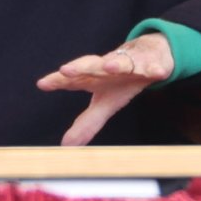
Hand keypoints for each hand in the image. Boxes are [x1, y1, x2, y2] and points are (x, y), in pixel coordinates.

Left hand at [36, 32, 173, 145]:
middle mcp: (107, 67)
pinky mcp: (151, 63)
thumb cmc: (121, 81)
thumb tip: (66, 146)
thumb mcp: (104, 104)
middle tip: (66, 70)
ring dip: (115, 63)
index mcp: (94, 76)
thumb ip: (86, 122)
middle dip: (79, 67)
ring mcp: (129, 64)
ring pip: (121, 62)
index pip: (72, 78)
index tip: (43, 84)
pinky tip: (157, 72)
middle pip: (91, 65)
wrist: (149, 55)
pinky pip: (153, 66)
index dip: (57, 80)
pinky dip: (155, 68)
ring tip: (109, 66)